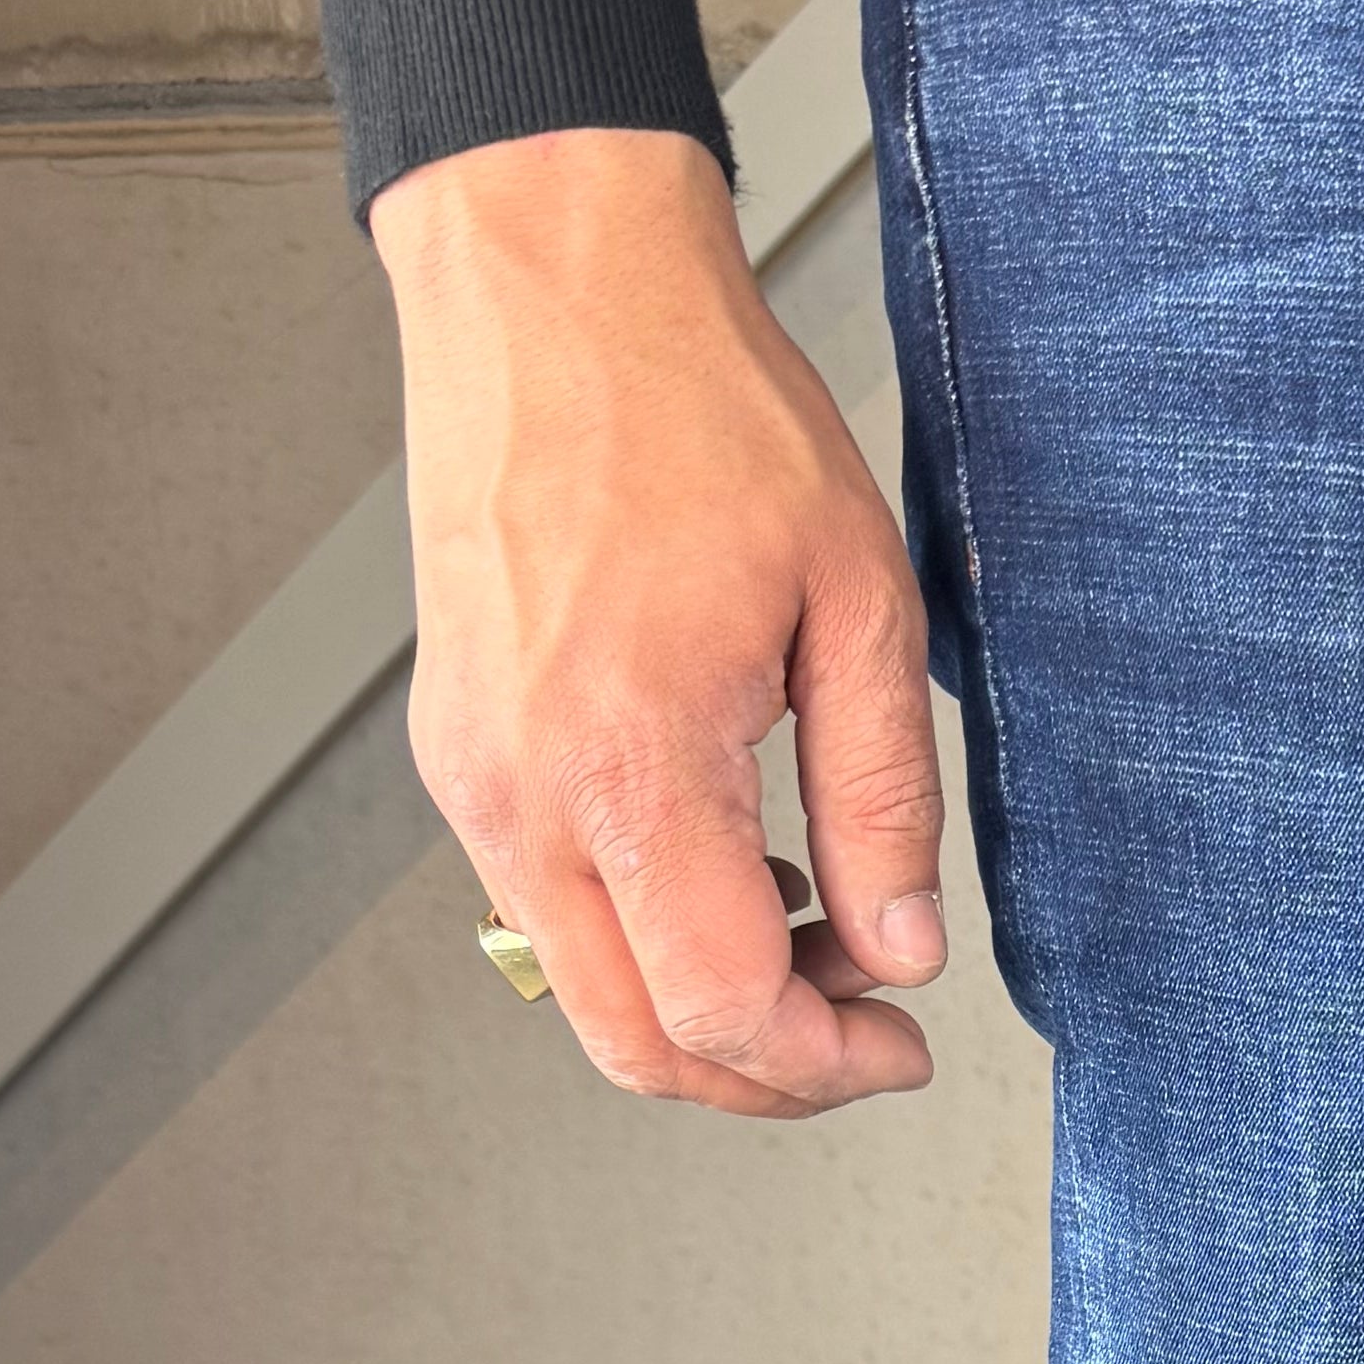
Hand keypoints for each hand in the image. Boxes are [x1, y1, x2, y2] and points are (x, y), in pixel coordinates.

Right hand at [373, 126, 945, 1112]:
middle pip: (635, 1044)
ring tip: (820, 924)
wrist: (553, 291)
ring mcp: (473, 781)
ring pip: (584, 995)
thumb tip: (903, 952)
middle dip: (765, 1072)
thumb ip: (885, 798)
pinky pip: (549, 914)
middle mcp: (521, 792)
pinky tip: (738, 866)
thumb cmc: (698, 410)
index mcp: (624, 759)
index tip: (902, 1043)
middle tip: (868, 1025)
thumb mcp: (859, 601)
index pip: (718, 1011)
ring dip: (707, 1007)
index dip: (827, 1065)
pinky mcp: (460, 757)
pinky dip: (649, 938)